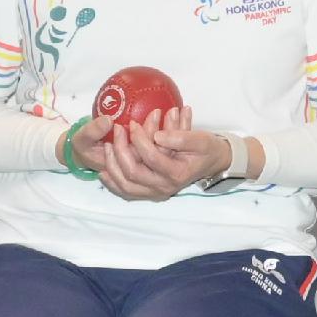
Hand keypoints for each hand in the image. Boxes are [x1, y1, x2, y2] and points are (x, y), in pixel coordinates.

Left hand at [83, 107, 229, 203]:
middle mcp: (164, 186)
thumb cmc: (207, 148)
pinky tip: (104, 171)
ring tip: (106, 147)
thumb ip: (181, 136)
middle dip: (121, 150)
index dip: (139, 139)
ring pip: (126, 186)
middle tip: (116, 132)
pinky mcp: (150, 192)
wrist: (213, 163)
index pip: (151, 157)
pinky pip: (126, 192)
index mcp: (176, 173)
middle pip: (133, 173)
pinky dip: (113, 183)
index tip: (132, 124)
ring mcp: (156, 192)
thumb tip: (158, 135)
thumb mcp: (201, 139)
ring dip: (113, 166)